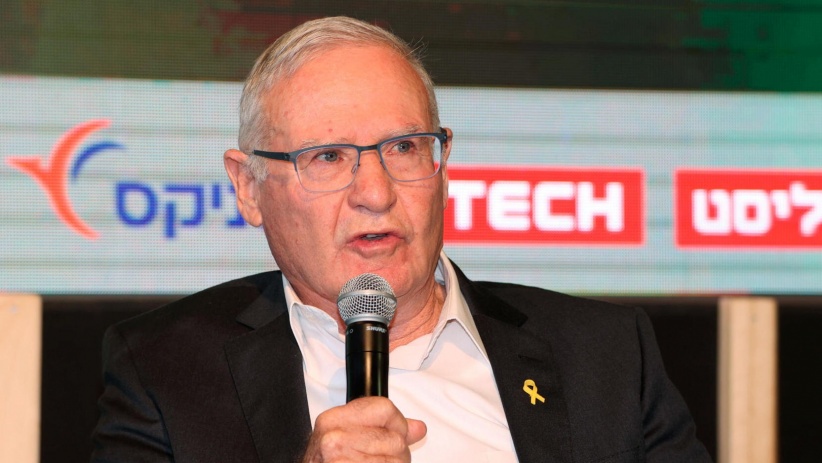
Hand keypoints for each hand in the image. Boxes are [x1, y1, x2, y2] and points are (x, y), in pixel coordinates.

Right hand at [301, 396, 426, 462]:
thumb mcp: (347, 439)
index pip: (384, 408)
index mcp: (332, 420)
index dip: (398, 423)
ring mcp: (339, 460)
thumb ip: (382, 428)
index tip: (397, 433)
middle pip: (395, 439)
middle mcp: (333, 439)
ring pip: (396, 461)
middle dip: (398, 452)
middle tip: (382, 459)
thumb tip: (418, 428)